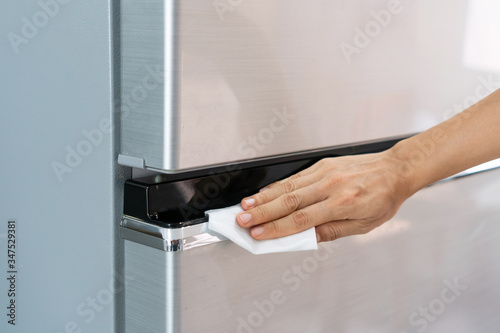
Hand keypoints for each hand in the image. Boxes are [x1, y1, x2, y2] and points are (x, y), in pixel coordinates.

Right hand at [236, 150, 411, 241]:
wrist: (395, 170)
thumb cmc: (383, 198)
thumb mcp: (364, 225)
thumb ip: (332, 231)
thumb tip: (305, 238)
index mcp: (343, 203)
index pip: (301, 220)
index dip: (276, 229)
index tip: (258, 235)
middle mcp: (331, 185)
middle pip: (288, 201)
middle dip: (261, 212)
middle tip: (242, 221)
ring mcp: (325, 172)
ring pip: (287, 186)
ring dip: (263, 197)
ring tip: (245, 207)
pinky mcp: (322, 164)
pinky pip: (295, 176)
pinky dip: (276, 185)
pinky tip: (264, 193)